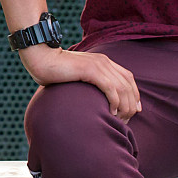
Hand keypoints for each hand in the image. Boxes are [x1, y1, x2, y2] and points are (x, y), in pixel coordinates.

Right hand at [21, 44, 140, 120]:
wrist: (42, 58)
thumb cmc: (55, 70)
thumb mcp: (77, 74)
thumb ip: (88, 80)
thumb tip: (93, 95)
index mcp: (103, 61)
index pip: (127, 77)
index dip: (134, 93)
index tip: (135, 109)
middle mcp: (104, 61)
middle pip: (128, 84)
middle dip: (131, 103)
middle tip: (128, 119)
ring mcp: (98, 65)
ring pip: (122, 88)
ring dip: (124, 106)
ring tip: (120, 119)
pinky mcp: (91, 70)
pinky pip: (110, 88)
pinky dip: (114, 101)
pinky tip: (112, 112)